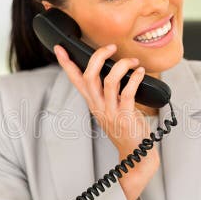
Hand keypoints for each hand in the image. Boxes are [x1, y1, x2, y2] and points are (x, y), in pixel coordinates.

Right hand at [53, 43, 159, 199]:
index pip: (75, 80)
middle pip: (89, 76)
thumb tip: (114, 68)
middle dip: (98, 57)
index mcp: (93, 102)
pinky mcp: (125, 116)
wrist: (136, 152)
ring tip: (133, 61)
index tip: (60, 48)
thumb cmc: (126, 127)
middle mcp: (98, 106)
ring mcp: (111, 112)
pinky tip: (140, 72)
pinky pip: (127, 93)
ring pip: (109, 81)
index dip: (67, 63)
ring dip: (122, 66)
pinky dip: (135, 79)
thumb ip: (109, 92)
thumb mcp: (111, 108)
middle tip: (110, 47)